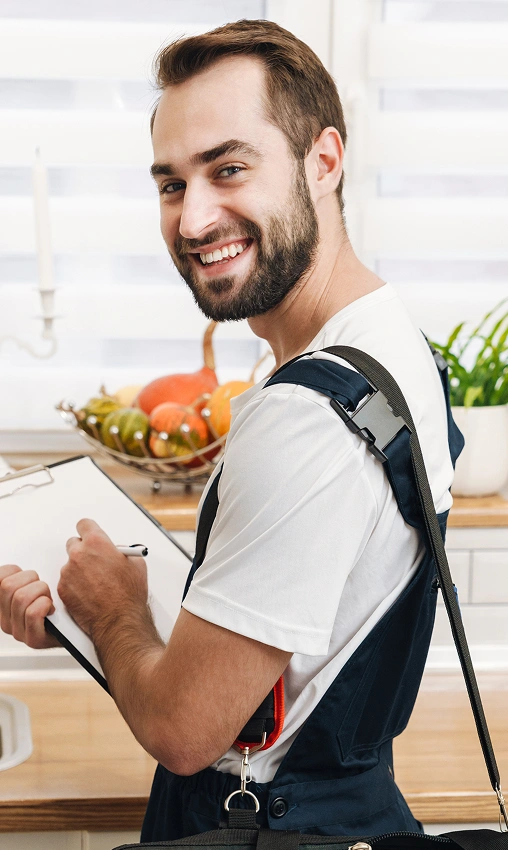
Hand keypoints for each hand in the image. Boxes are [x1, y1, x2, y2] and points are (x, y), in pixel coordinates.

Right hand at [0, 564, 59, 648]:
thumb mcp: (36, 587)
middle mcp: (5, 619)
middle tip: (42, 588)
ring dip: (42, 591)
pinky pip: (33, 612)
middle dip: (32, 579)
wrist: (74, 630)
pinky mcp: (33, 640)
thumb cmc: (56, 606)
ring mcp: (18, 632)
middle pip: (8, 586)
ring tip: (48, 598)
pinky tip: (51, 609)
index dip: (14, 571)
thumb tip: (14, 567)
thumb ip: (23, 579)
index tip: (28, 577)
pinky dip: (45, 604)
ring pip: (21, 597)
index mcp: (3, 604)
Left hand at [58, 518, 148, 639]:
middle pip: (73, 543)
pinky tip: (89, 594)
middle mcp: (79, 554)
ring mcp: (68, 572)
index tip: (90, 534)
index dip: (88, 530)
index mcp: (97, 543)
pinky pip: (66, 582)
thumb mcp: (136, 564)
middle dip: (83, 550)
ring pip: (70, 565)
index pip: (84, 524)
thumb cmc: (128, 595)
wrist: (119, 621)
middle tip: (93, 561)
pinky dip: (75, 586)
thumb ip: (122, 552)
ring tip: (95, 584)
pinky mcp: (62, 589)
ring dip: (79, 570)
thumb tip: (116, 551)